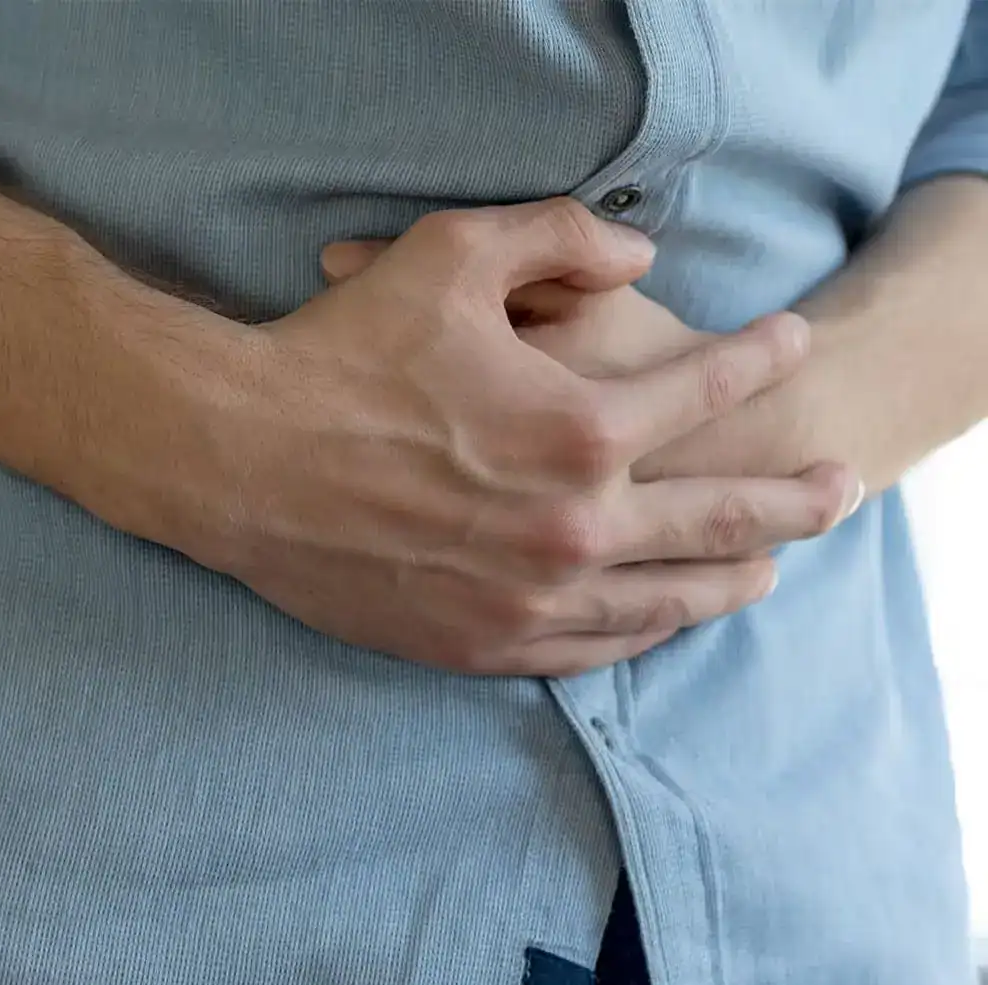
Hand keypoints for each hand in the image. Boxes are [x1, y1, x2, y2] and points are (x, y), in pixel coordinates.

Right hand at [180, 200, 853, 678]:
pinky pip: (590, 652)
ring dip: (732, 582)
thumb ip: (561, 241)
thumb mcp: (449, 257)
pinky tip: (662, 622)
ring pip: (666, 601)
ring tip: (771, 572)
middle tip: (839, 492)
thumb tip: (642, 262)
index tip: (791, 342)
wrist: (237, 463)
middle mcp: (572, 529)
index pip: (708, 393)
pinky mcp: (480, 645)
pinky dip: (641, 634)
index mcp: (579, 429)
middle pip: (720, 518)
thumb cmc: (336, 356)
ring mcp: (529, 599)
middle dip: (793, 499)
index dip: (760, 359)